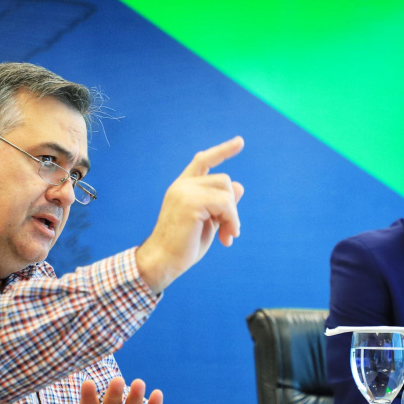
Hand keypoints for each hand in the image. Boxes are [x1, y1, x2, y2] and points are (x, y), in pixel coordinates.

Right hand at [136, 137, 244, 292]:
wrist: (163, 262)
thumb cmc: (183, 246)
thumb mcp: (208, 222)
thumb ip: (221, 204)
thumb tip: (239, 186)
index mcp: (183, 187)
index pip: (203, 160)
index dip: (223, 151)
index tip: (240, 142)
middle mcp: (182, 185)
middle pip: (224, 180)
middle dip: (231, 207)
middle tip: (229, 231)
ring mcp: (185, 192)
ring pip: (227, 190)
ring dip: (233, 216)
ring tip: (227, 236)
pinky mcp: (191, 203)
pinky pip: (225, 204)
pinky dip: (231, 221)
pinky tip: (226, 238)